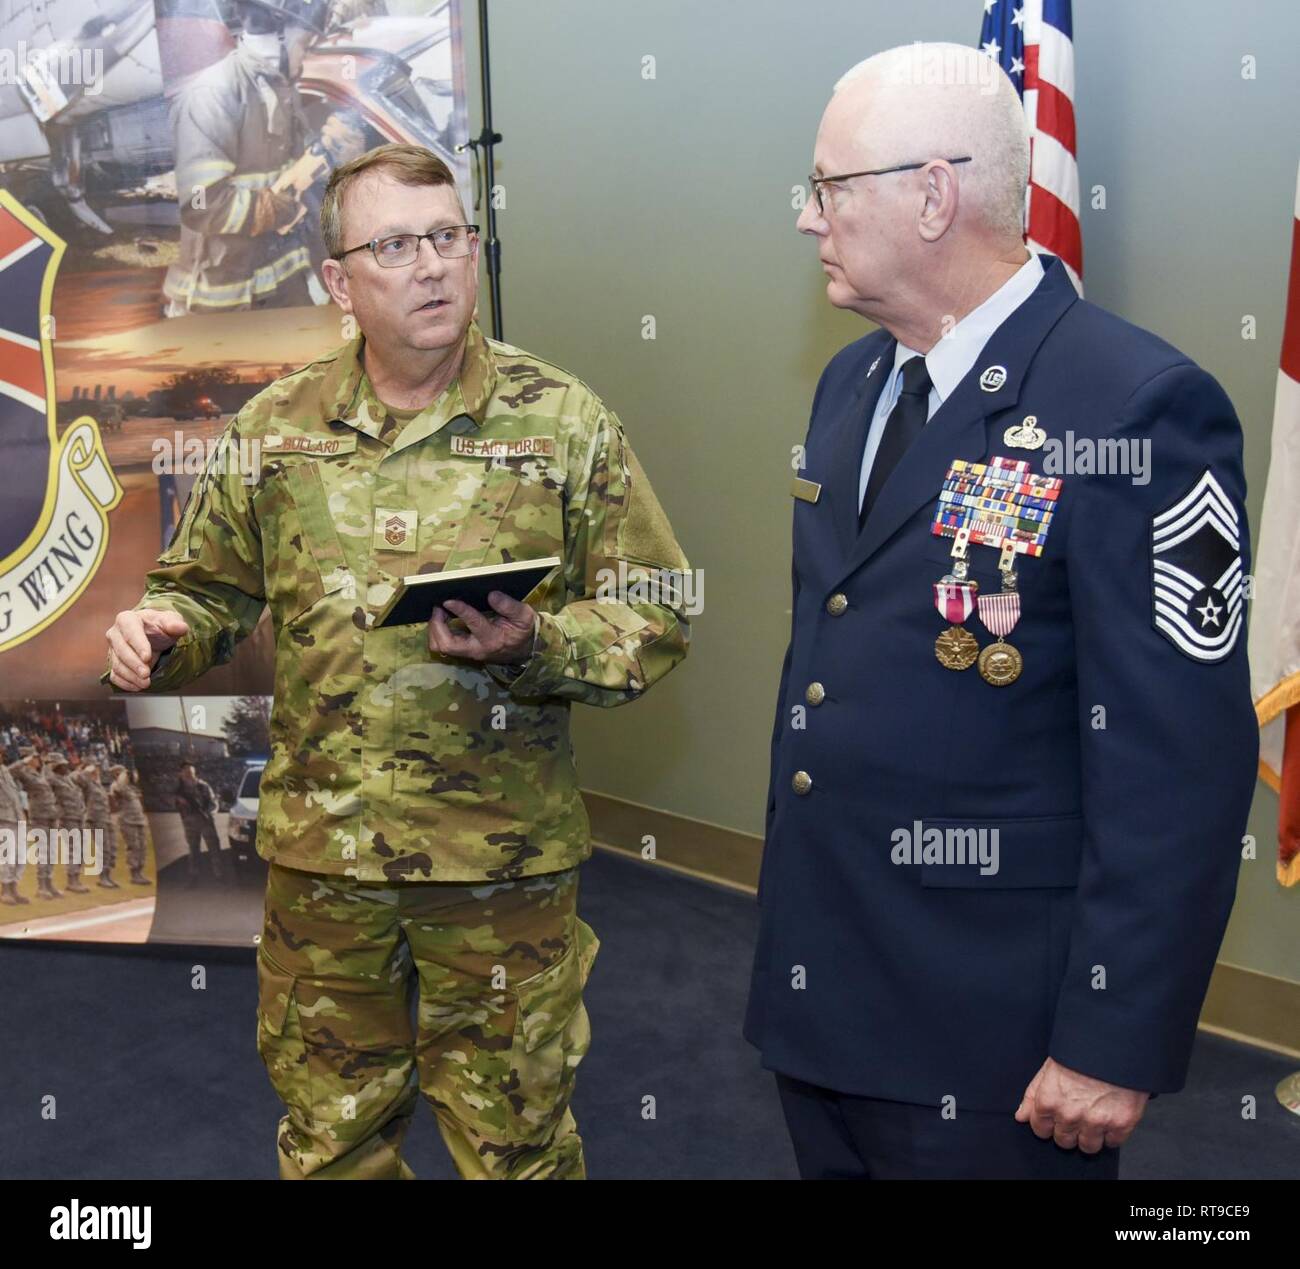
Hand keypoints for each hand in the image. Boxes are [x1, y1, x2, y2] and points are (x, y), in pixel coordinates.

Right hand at [106, 608, 189, 691]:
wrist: (153, 634)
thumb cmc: (160, 626)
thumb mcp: (170, 620)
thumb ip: (174, 623)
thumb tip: (180, 627)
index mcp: (127, 619)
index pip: (130, 631)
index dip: (138, 645)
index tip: (147, 657)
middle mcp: (115, 634)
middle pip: (121, 650)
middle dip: (134, 664)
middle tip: (146, 674)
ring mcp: (113, 650)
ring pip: (117, 664)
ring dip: (131, 676)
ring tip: (146, 683)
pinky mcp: (114, 663)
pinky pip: (115, 675)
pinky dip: (125, 683)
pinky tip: (138, 686)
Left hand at [428, 592, 536, 665]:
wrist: (522, 651)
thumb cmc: (522, 631)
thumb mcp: (524, 617)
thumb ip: (510, 606)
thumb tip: (492, 595)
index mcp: (493, 639)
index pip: (474, 624)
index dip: (460, 610)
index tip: (449, 600)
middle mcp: (476, 649)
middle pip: (446, 644)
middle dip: (437, 624)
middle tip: (439, 607)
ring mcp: (467, 652)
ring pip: (440, 646)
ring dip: (435, 628)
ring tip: (439, 611)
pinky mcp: (462, 651)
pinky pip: (442, 644)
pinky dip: (437, 631)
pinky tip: (443, 617)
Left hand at [1015, 1057, 1148, 1151]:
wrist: (1114, 1043)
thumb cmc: (1080, 1051)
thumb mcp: (1049, 1068)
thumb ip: (1033, 1095)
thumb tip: (1021, 1117)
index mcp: (1049, 1101)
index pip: (1040, 1129)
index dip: (1047, 1124)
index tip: (1054, 1118)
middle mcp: (1070, 1115)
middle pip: (1063, 1141)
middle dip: (1067, 1130)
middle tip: (1076, 1115)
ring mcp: (1096, 1122)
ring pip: (1087, 1147)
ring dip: (1089, 1136)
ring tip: (1093, 1118)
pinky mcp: (1121, 1124)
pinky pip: (1112, 1143)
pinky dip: (1111, 1134)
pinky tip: (1110, 1117)